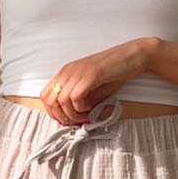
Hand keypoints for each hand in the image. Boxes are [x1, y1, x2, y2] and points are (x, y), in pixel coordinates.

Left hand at [40, 38, 156, 124]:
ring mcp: (78, 72)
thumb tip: (70, 117)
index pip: (45, 96)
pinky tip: (90, 108)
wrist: (132, 57)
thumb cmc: (113, 73)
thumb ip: (77, 100)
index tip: (66, 119)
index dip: (53, 112)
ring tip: (86, 116)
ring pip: (61, 101)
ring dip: (73, 115)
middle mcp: (68, 71)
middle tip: (76, 121)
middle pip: (50, 100)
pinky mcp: (90, 75)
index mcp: (66, 73)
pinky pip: (75, 98)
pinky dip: (81, 108)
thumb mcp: (90, 88)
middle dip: (62, 117)